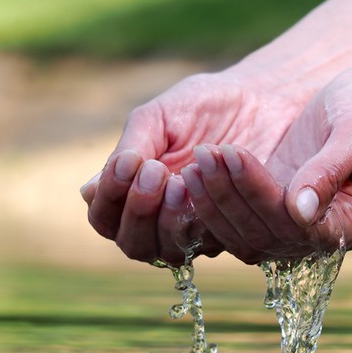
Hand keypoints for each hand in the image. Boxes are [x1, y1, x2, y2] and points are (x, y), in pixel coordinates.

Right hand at [80, 70, 311, 265]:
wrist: (264, 100)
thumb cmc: (205, 106)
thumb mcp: (159, 118)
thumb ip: (130, 151)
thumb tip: (87, 192)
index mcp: (133, 192)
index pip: (105, 217)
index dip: (109, 200)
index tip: (128, 164)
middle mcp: (161, 219)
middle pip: (133, 244)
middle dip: (138, 212)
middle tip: (155, 173)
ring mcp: (195, 230)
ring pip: (166, 252)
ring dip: (167, 220)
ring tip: (180, 181)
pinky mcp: (232, 233)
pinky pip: (208, 242)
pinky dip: (202, 218)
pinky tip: (206, 188)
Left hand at [182, 64, 351, 263]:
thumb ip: (330, 171)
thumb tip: (300, 212)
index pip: (299, 224)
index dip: (262, 193)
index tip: (235, 153)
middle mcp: (324, 237)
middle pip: (266, 234)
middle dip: (230, 194)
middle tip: (204, 153)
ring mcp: (295, 232)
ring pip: (245, 237)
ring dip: (215, 201)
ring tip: (197, 160)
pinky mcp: (272, 217)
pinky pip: (235, 226)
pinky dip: (212, 204)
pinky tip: (194, 171)